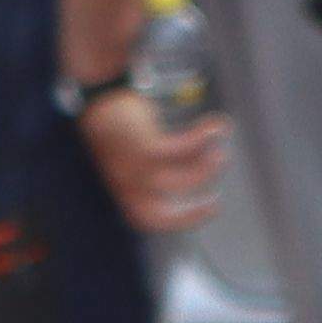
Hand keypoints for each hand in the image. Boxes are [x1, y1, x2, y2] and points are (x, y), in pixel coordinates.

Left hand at [83, 92, 227, 236]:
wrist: (100, 101)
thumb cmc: (121, 132)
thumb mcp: (134, 159)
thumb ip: (155, 172)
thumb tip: (193, 175)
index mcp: (125, 191)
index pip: (150, 219)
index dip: (183, 220)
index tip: (212, 208)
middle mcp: (128, 184)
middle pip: (158, 213)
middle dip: (191, 215)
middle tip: (216, 201)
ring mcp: (134, 166)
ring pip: (177, 181)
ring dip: (205, 170)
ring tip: (221, 155)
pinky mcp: (143, 144)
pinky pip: (181, 149)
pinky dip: (203, 138)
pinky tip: (219, 126)